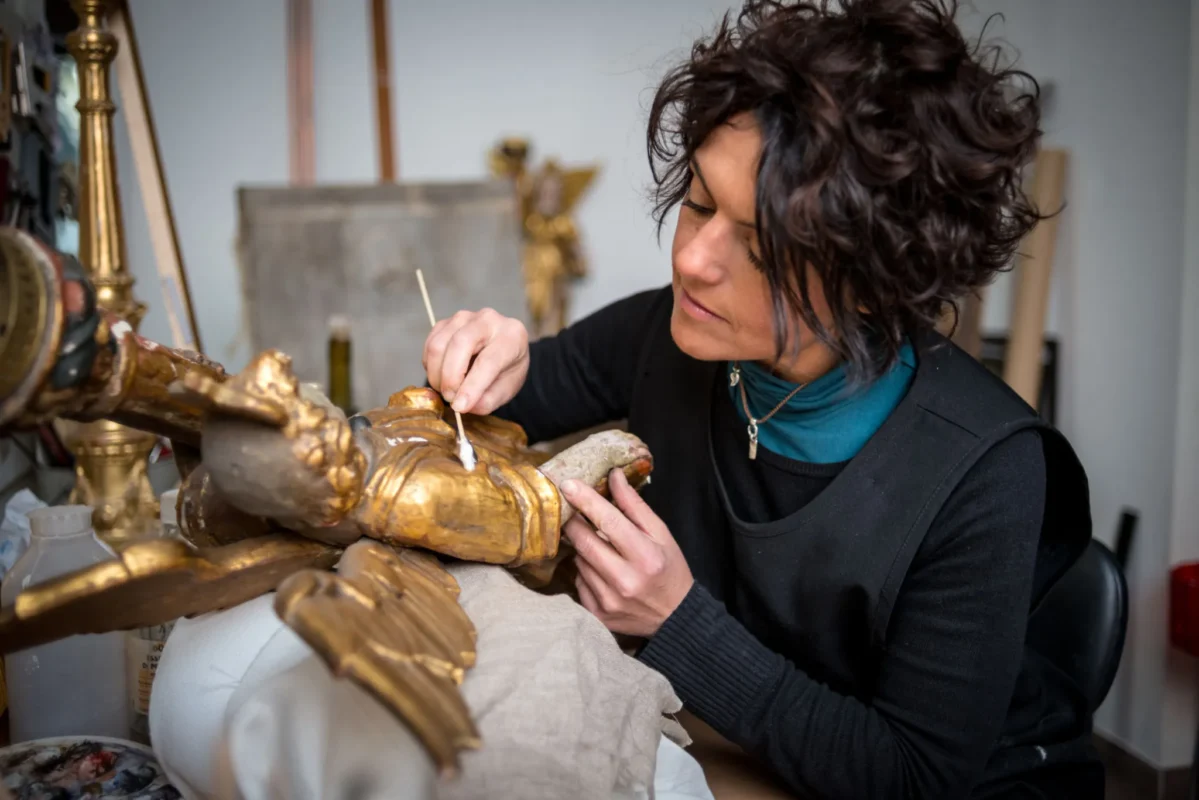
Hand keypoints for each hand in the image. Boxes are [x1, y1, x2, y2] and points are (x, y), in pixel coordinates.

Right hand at [422, 308, 528, 414]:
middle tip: (451, 399)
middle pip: (460, 344)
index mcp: (511, 336)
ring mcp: (464, 317)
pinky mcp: (445, 322)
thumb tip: (464, 405)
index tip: (460, 406)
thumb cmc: (506, 368)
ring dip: (437, 374)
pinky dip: (431, 366)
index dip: (472, 386)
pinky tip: (442, 376)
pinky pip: (430, 345)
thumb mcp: (506, 389)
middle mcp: (488, 320)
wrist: (501, 348)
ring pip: (439, 345)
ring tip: (448, 390)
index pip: (488, 360)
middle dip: (450, 378)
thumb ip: (488, 400)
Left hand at [560, 469, 693, 637]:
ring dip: (583, 548)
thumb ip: (635, 506)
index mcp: (646, 556)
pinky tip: (601, 570)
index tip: (568, 484)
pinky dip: (585, 570)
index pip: (609, 522)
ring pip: (579, 561)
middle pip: (585, 542)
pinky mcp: (597, 614)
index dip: (586, 501)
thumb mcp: (661, 534)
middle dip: (574, 522)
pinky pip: (579, 581)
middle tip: (572, 511)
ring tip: (600, 546)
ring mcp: (608, 600)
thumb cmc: (669, 569)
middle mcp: (625, 580)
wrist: (675, 617)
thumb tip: (614, 476)